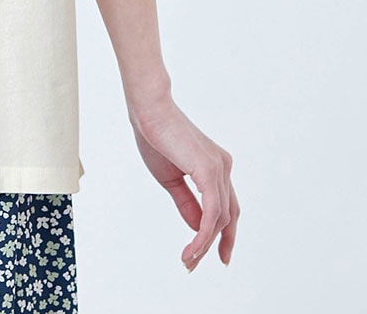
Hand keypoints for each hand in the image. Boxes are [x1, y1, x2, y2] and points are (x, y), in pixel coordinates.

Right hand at [127, 98, 238, 271]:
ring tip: (188, 259)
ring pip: (220, 218)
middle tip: (194, 263)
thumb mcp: (170, 178)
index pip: (226, 206)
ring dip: (204, 243)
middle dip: (214, 244)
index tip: (219, 256)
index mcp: (215, 166)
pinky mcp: (209, 171)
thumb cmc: (155, 136)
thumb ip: (187, 202)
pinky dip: (204, 234)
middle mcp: (222, 167)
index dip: (224, 234)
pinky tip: (193, 247)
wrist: (148, 111)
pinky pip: (212, 212)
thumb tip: (198, 227)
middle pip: (226, 216)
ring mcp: (219, 168)